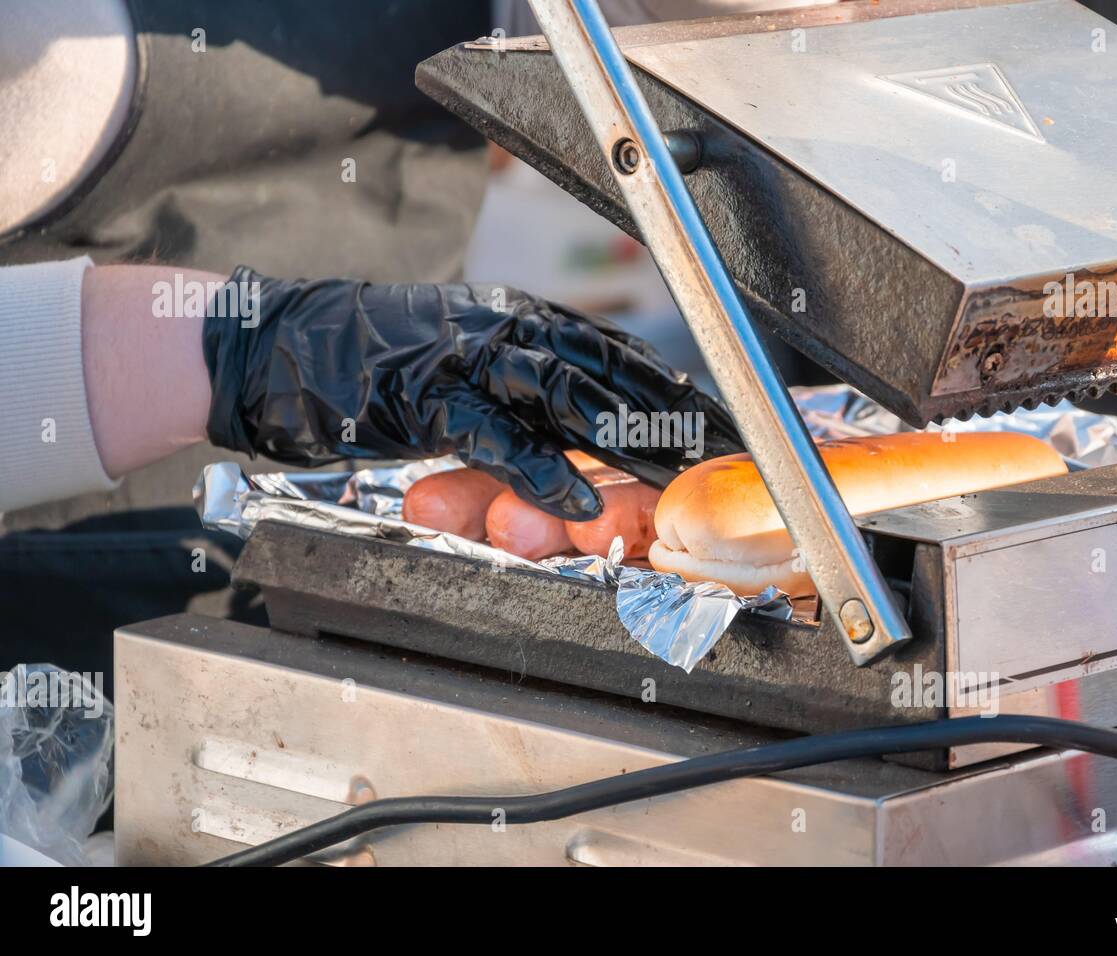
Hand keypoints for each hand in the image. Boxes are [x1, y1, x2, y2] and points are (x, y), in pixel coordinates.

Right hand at [203, 267, 743, 518]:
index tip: (723, 420)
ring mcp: (467, 356)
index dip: (673, 389)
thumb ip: (518, 402)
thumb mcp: (461, 372)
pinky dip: (538, 469)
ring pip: (568, 396)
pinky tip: (577, 499)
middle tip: (726, 452)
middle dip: (674, 414)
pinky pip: (494, 436)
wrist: (274, 346)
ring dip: (628, 440)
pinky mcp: (424, 393)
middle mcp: (505, 329)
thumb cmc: (372, 367)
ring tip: (677, 476)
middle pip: (611, 372)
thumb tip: (578, 450)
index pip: (616, 353)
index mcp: (519, 321)